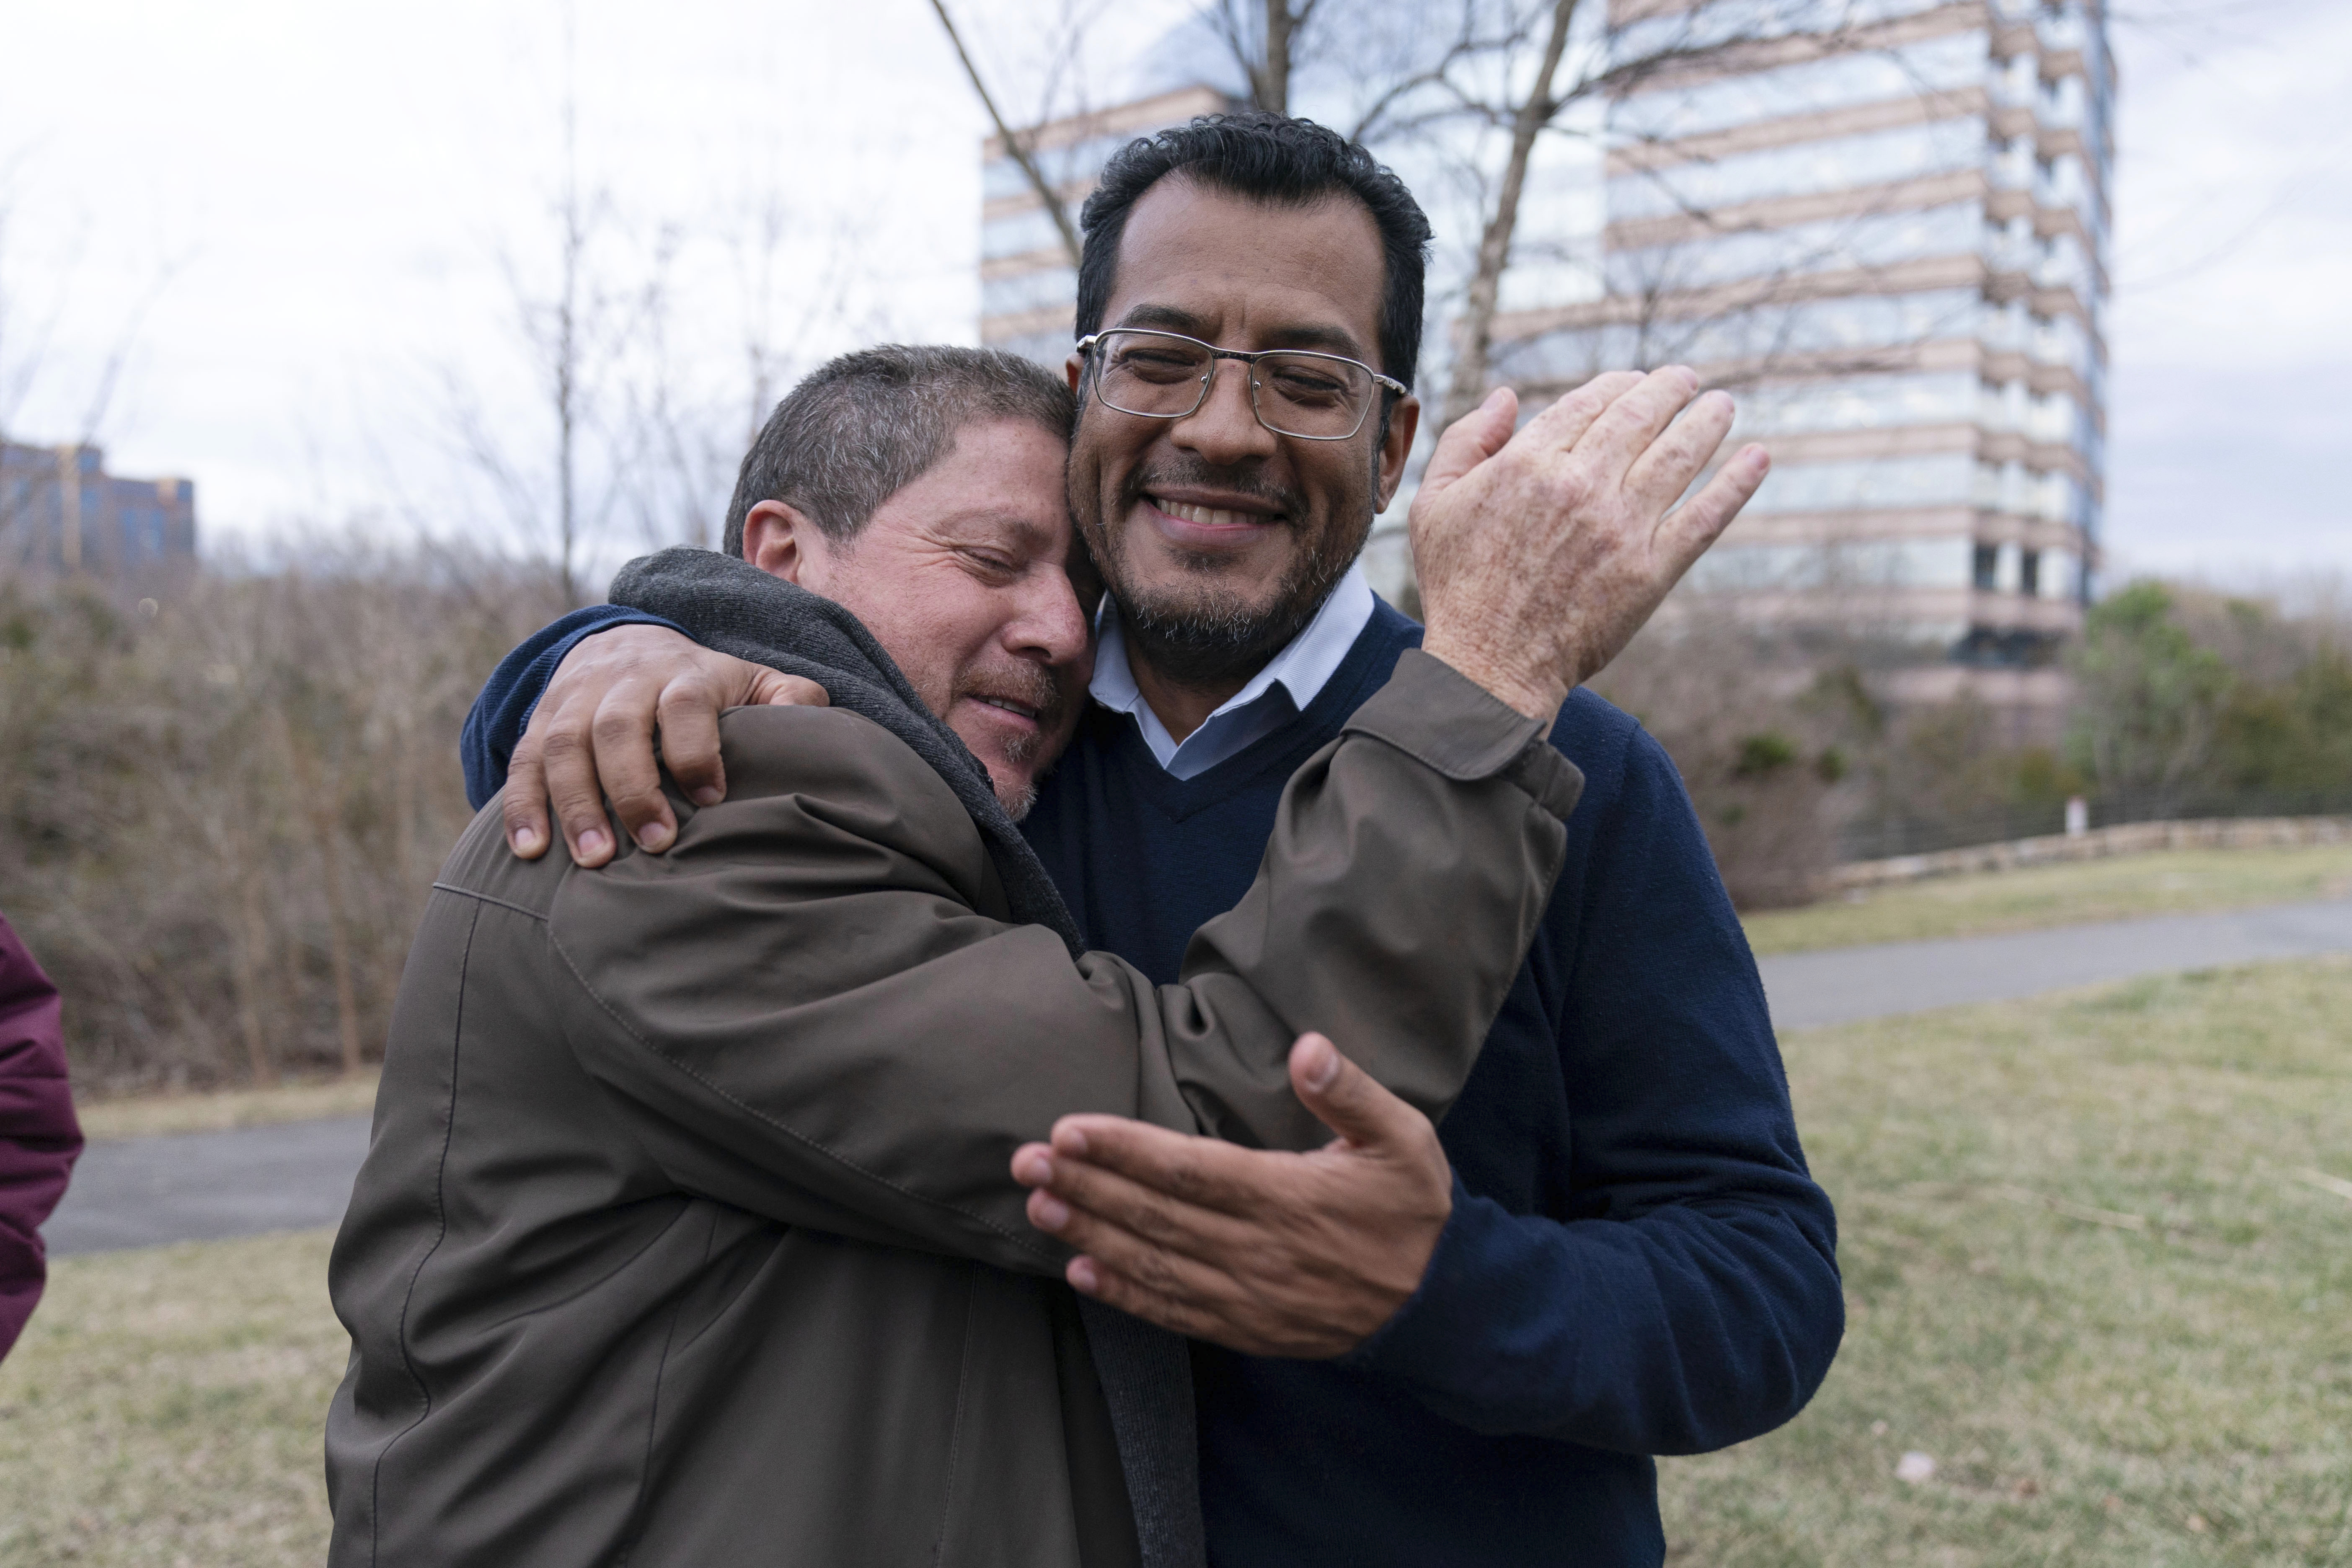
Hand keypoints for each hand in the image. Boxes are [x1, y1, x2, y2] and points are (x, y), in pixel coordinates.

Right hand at [505, 624, 827, 864]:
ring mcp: (576, 700)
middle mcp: (624, 682)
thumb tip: (815, 723)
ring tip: (591, 859)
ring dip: (574, 804)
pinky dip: (522, 806)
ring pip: (564, 745)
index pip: (685, 704)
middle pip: (618, 727)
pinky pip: (522, 760)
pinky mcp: (541, 721)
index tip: (711, 798)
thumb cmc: (704, 685)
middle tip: (653, 843)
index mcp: (683, 674)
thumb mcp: (753, 681)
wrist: (626, 644)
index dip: (694, 748)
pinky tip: (528, 850)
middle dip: (632, 787)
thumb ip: (790, 701)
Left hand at [1010, 1034, 1452, 1358]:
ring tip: (1038, 1206)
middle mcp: (1262, 1251)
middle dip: (1086, 1187)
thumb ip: (1351, 1093)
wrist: (1442, 1304)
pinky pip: (1176, 1313)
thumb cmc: (1415, 1209)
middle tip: (1025, 1161)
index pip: (1191, 1170)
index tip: (1070, 1129)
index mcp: (1291, 1197)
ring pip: (1156, 1265)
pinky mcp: (1249, 1328)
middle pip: (1157, 1217)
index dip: (1125, 1150)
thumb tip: (1307, 1047)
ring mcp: (1251, 1297)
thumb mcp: (1404, 1138)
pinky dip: (1125, 1295)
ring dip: (1091, 1236)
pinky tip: (1081, 1273)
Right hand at [1411, 369, 1769, 719]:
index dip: (1617, 384)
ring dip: (1708, 422)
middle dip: (1669, 389)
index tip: (1634, 380)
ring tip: (1724, 405)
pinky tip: (1758, 458)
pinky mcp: (1651, 571)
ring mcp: (1620, 528)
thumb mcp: (1435, 503)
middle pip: (1639, 417)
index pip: (1588, 403)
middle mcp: (1580, 486)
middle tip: (1688, 379)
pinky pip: (1705, 517)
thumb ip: (1467, 441)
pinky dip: (1737, 484)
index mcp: (1528, 464)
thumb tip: (1507, 396)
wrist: (1490, 666)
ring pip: (1678, 455)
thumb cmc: (1458, 586)